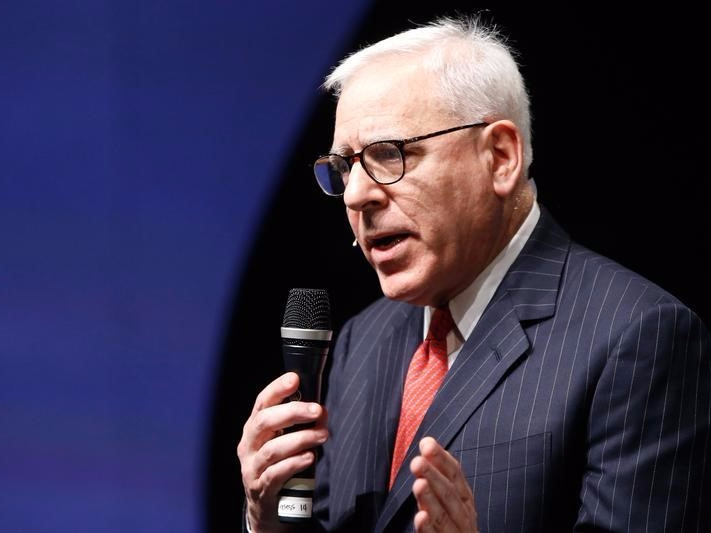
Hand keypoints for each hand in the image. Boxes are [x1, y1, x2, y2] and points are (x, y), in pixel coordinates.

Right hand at [237, 372, 328, 531]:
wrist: (264, 505)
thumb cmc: (277, 465)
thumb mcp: (282, 441)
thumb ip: (298, 424)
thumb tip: (321, 411)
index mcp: (254, 428)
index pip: (262, 402)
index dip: (276, 388)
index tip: (294, 378)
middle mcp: (248, 445)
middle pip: (265, 422)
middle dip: (293, 412)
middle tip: (317, 410)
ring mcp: (251, 467)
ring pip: (272, 449)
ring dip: (300, 439)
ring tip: (321, 435)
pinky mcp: (260, 488)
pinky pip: (276, 474)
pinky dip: (294, 463)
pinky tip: (309, 457)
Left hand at [410, 437, 478, 532]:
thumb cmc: (453, 525)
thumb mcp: (450, 499)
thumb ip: (440, 475)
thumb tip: (427, 441)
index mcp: (465, 499)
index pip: (455, 475)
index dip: (442, 459)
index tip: (426, 443)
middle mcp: (464, 515)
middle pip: (450, 494)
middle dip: (434, 476)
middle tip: (417, 461)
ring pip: (444, 516)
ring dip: (431, 499)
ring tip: (419, 485)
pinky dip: (429, 529)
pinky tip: (420, 518)